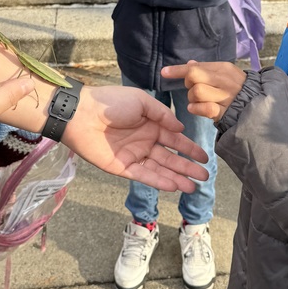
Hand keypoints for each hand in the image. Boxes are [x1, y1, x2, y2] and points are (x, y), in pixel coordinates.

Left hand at [62, 85, 208, 191]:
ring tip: (193, 187)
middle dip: (187, 167)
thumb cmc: (111, 103)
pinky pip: (144, 176)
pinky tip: (174, 186)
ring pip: (160, 169)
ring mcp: (134, 155)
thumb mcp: (141, 101)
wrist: (82, 114)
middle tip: (204, 176)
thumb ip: (162, 115)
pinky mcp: (122, 167)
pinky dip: (159, 181)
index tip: (204, 158)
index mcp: (150, 125)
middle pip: (170, 157)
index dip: (189, 148)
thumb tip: (180, 128)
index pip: (174, 139)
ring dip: (177, 178)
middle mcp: (144, 141)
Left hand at [161, 60, 246, 120]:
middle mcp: (223, 80)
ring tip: (199, 100)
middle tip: (193, 89)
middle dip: (188, 84)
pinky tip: (197, 109)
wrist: (258, 105)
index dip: (177, 70)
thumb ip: (207, 69)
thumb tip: (189, 64)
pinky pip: (203, 108)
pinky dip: (196, 109)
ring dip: (192, 98)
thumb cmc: (238, 88)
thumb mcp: (225, 74)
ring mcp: (225, 96)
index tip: (164, 72)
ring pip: (196, 92)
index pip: (196, 67)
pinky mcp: (224, 112)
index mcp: (223, 68)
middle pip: (194, 77)